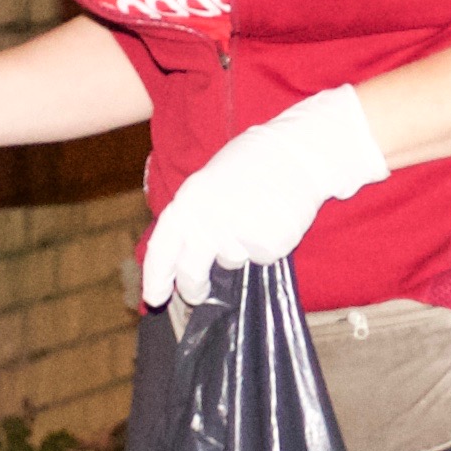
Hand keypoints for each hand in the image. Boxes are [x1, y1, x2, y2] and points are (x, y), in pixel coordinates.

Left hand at [138, 88, 388, 307]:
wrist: (296, 152)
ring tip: (254, 215)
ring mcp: (239, 234)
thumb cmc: (250, 166)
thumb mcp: (208, 184)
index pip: (162, 248)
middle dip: (193, 289)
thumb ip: (193, 217)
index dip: (155, 276)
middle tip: (198, 294)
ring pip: (231, 263)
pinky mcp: (268, 244)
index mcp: (188, 201)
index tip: (155, 298)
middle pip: (191, 272)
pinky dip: (266, 246)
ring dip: (239, 251)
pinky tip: (272, 219)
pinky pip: (260, 258)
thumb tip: (183, 259)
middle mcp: (208, 220)